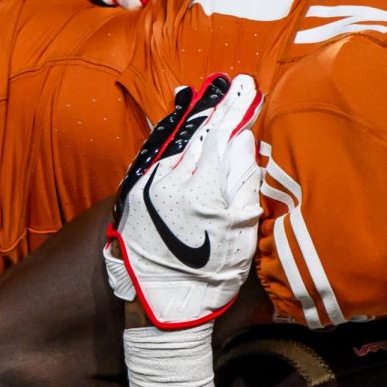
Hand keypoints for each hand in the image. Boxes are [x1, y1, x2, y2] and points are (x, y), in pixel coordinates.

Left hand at [106, 73, 261, 329]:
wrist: (165, 304)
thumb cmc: (212, 275)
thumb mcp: (239, 234)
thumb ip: (243, 186)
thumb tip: (245, 144)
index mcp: (205, 189)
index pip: (226, 140)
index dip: (238, 113)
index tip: (250, 88)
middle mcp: (175, 180)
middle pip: (201, 135)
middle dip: (217, 108)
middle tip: (230, 82)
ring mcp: (153, 185)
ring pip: (177, 141)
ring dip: (192, 116)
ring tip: (202, 91)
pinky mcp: (137, 194)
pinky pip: (156, 155)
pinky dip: (167, 135)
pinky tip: (174, 120)